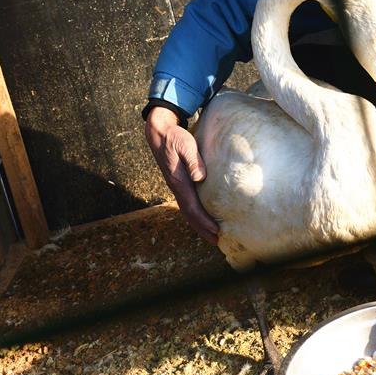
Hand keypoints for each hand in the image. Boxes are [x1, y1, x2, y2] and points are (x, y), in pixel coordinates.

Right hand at [145, 106, 218, 243]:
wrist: (159, 133)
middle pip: (189, 214)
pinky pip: (187, 203)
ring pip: (187, 210)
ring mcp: (176, 186)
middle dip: (202, 228)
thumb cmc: (175, 137)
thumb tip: (199, 177)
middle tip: (216, 241)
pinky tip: (202, 216)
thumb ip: (193, 160)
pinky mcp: (178, 182)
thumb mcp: (185, 145)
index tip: (216, 231)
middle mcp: (176, 187)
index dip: (204, 221)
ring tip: (211, 234)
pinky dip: (195, 214)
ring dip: (198, 224)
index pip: (192, 207)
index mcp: (179, 182)